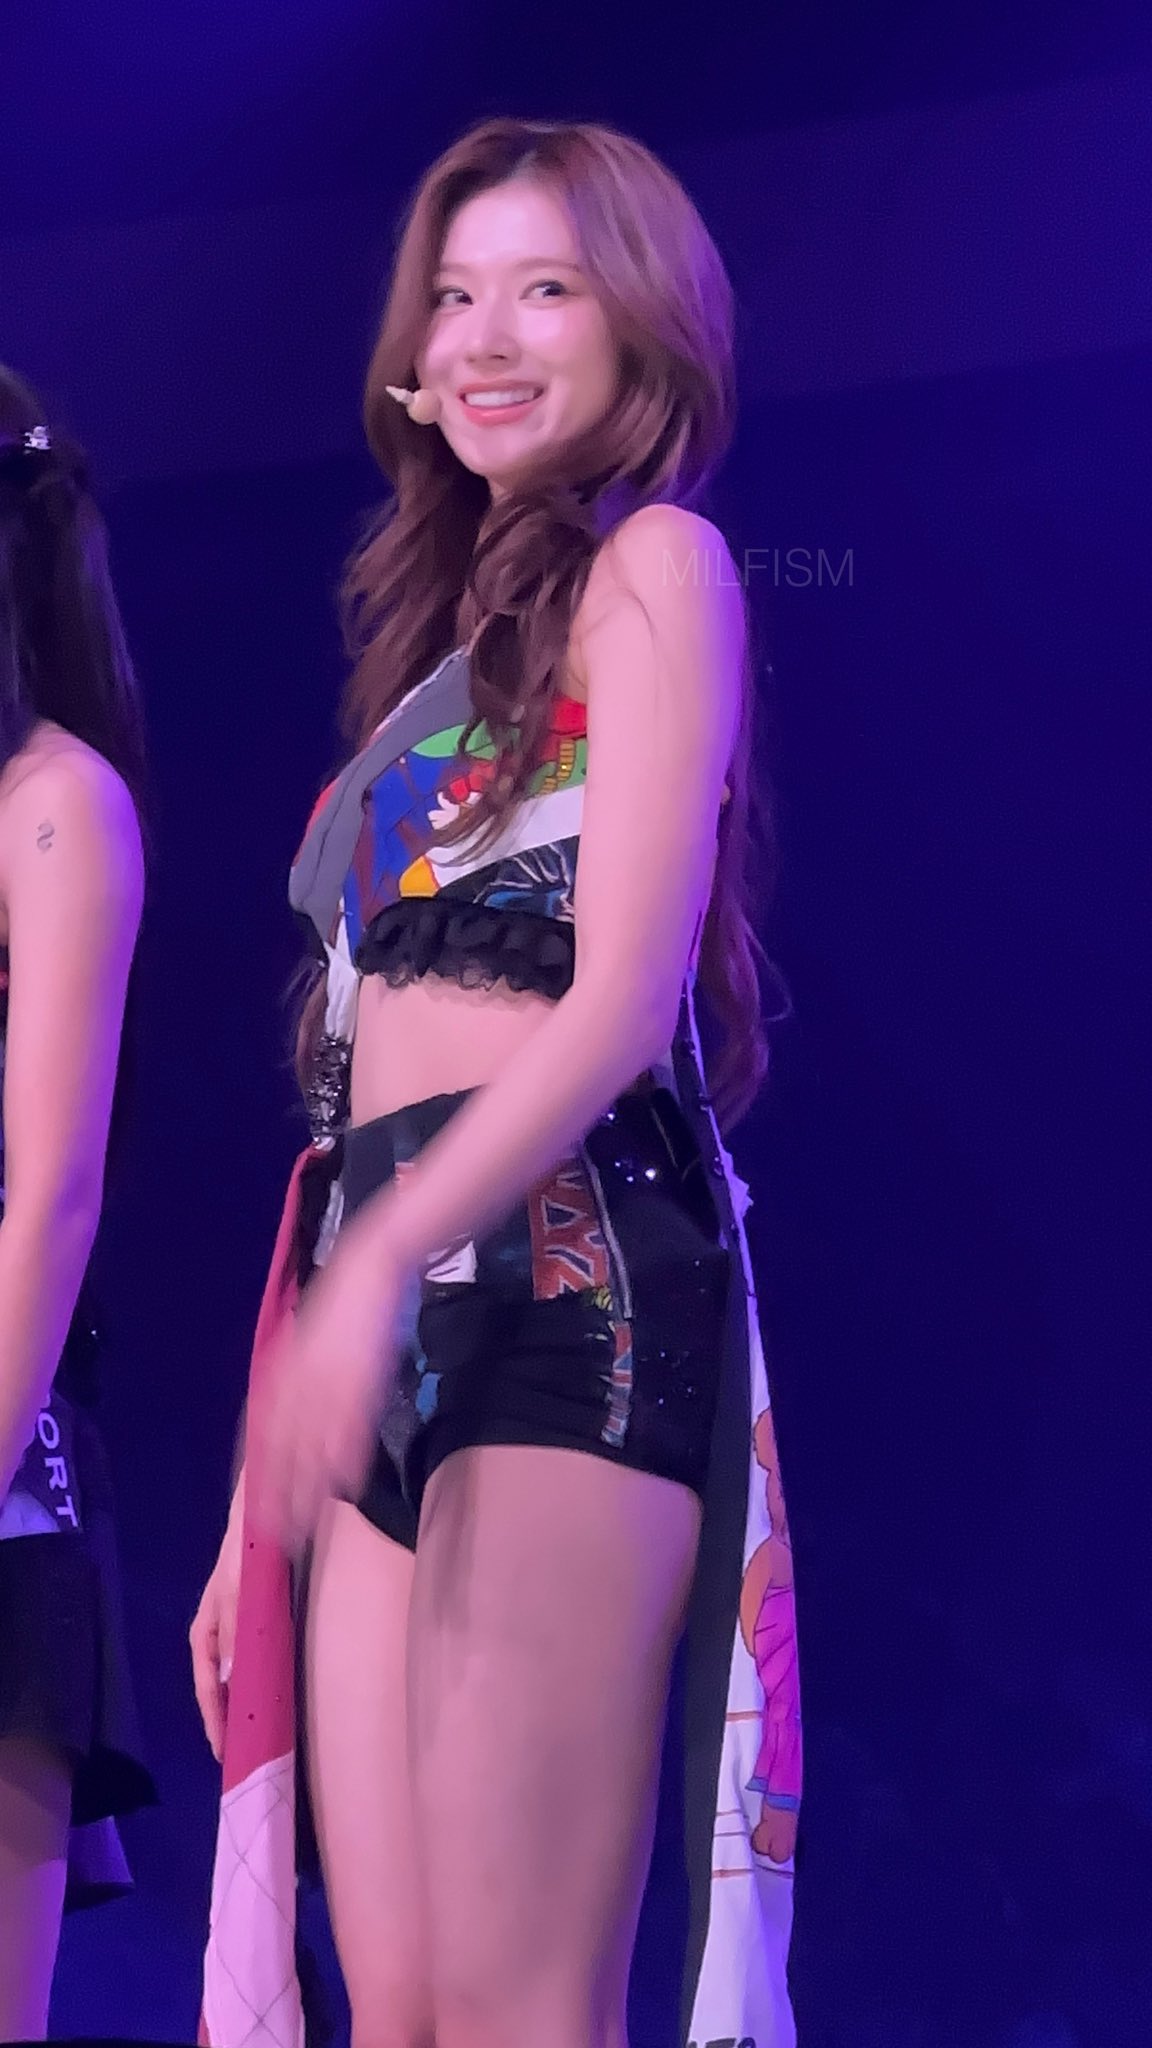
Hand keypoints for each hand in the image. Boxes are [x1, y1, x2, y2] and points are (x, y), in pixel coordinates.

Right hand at [190, 1510, 241, 1763]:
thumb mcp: (235, 1596)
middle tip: (243, 1758)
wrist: (258, 1525)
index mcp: (204, 1635)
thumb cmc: (243, 1559)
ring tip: (256, 1739)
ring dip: (242, 1708)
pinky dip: (255, 1686)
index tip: (226, 1754)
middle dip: (227, 1723)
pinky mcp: (252, 1628)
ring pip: (233, 1681)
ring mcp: (233, 1635)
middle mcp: (214, 1640)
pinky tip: (268, 1700)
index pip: (207, 1689)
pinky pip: (250, 1665)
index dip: (215, 1722)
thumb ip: (234, 1635)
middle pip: (217, 1690)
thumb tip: (228, 1681)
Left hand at [249, 1213, 410, 1554]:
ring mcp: (328, 1378)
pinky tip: (346, 1487)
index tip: (256, 1510)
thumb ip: (297, 1377)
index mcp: (282, 1370)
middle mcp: (297, 1379)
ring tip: (308, 1527)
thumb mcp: (309, 1340)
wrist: (371, 1263)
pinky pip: (350, 1427)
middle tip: (277, 1535)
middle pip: (281, 1448)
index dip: (260, 1474)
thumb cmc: (343, 1303)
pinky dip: (347, 1459)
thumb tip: (289, 1419)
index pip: (262, 1433)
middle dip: (279, 1494)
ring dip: (309, 1489)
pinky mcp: (360, 1375)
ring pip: (312, 1446)